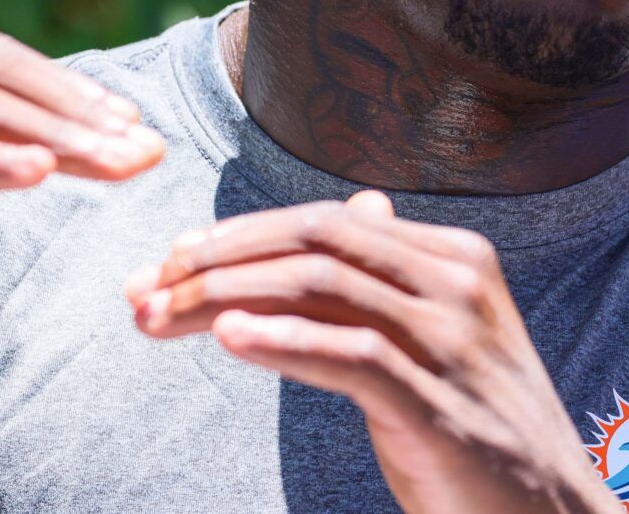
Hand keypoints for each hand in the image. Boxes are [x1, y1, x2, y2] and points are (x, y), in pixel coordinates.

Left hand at [123, 191, 619, 513]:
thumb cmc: (481, 425)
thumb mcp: (443, 334)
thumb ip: (397, 272)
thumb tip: (363, 203)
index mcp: (454, 257)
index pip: (328, 223)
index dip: (241, 235)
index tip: (171, 258)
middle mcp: (455, 284)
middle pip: (316, 242)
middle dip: (220, 257)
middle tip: (146, 282)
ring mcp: (450, 342)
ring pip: (320, 287)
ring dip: (225, 297)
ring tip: (160, 313)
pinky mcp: (437, 406)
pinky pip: (349, 355)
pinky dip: (282, 342)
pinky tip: (228, 340)